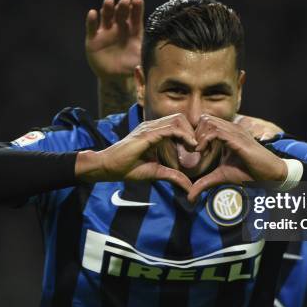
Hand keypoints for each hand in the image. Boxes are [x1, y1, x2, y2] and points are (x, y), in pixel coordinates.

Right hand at [75, 114, 195, 192]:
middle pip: (180, 118)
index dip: (190, 134)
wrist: (108, 167)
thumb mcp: (156, 173)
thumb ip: (173, 176)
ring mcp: (149, 128)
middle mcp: (152, 126)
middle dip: (192, 130)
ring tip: (195, 147)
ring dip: (190, 132)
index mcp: (154, 132)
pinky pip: (170, 129)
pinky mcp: (147, 134)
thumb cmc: (128, 168)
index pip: (178, 124)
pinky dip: (184, 136)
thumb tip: (189, 187)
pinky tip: (190, 146)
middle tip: (198, 147)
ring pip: (178, 120)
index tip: (197, 149)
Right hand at [85, 0, 143, 78]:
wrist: (113, 78)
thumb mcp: (139, 63)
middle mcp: (119, 28)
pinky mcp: (93, 39)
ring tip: (109, 1)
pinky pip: (91, 27)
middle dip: (123, 6)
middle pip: (121, 13)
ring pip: (106, 16)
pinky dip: (91, 20)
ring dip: (107, 8)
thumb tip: (151, 58)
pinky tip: (93, 14)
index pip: (135, 17)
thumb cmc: (129, 67)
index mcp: (133, 31)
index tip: (138, 0)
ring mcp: (106, 32)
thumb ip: (144, 58)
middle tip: (125, 0)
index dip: (136, 8)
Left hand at [187, 115, 287, 201]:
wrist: (270, 173)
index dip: (196, 135)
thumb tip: (190, 196)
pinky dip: (205, 140)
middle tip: (194, 151)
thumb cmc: (249, 172)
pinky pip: (216, 132)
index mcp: (228, 133)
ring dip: (198, 137)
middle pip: (205, 119)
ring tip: (198, 152)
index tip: (194, 151)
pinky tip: (203, 153)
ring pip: (208, 122)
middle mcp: (231, 128)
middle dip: (195, 134)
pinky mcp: (238, 139)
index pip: (206, 122)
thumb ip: (205, 182)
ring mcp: (235, 131)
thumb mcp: (221, 176)